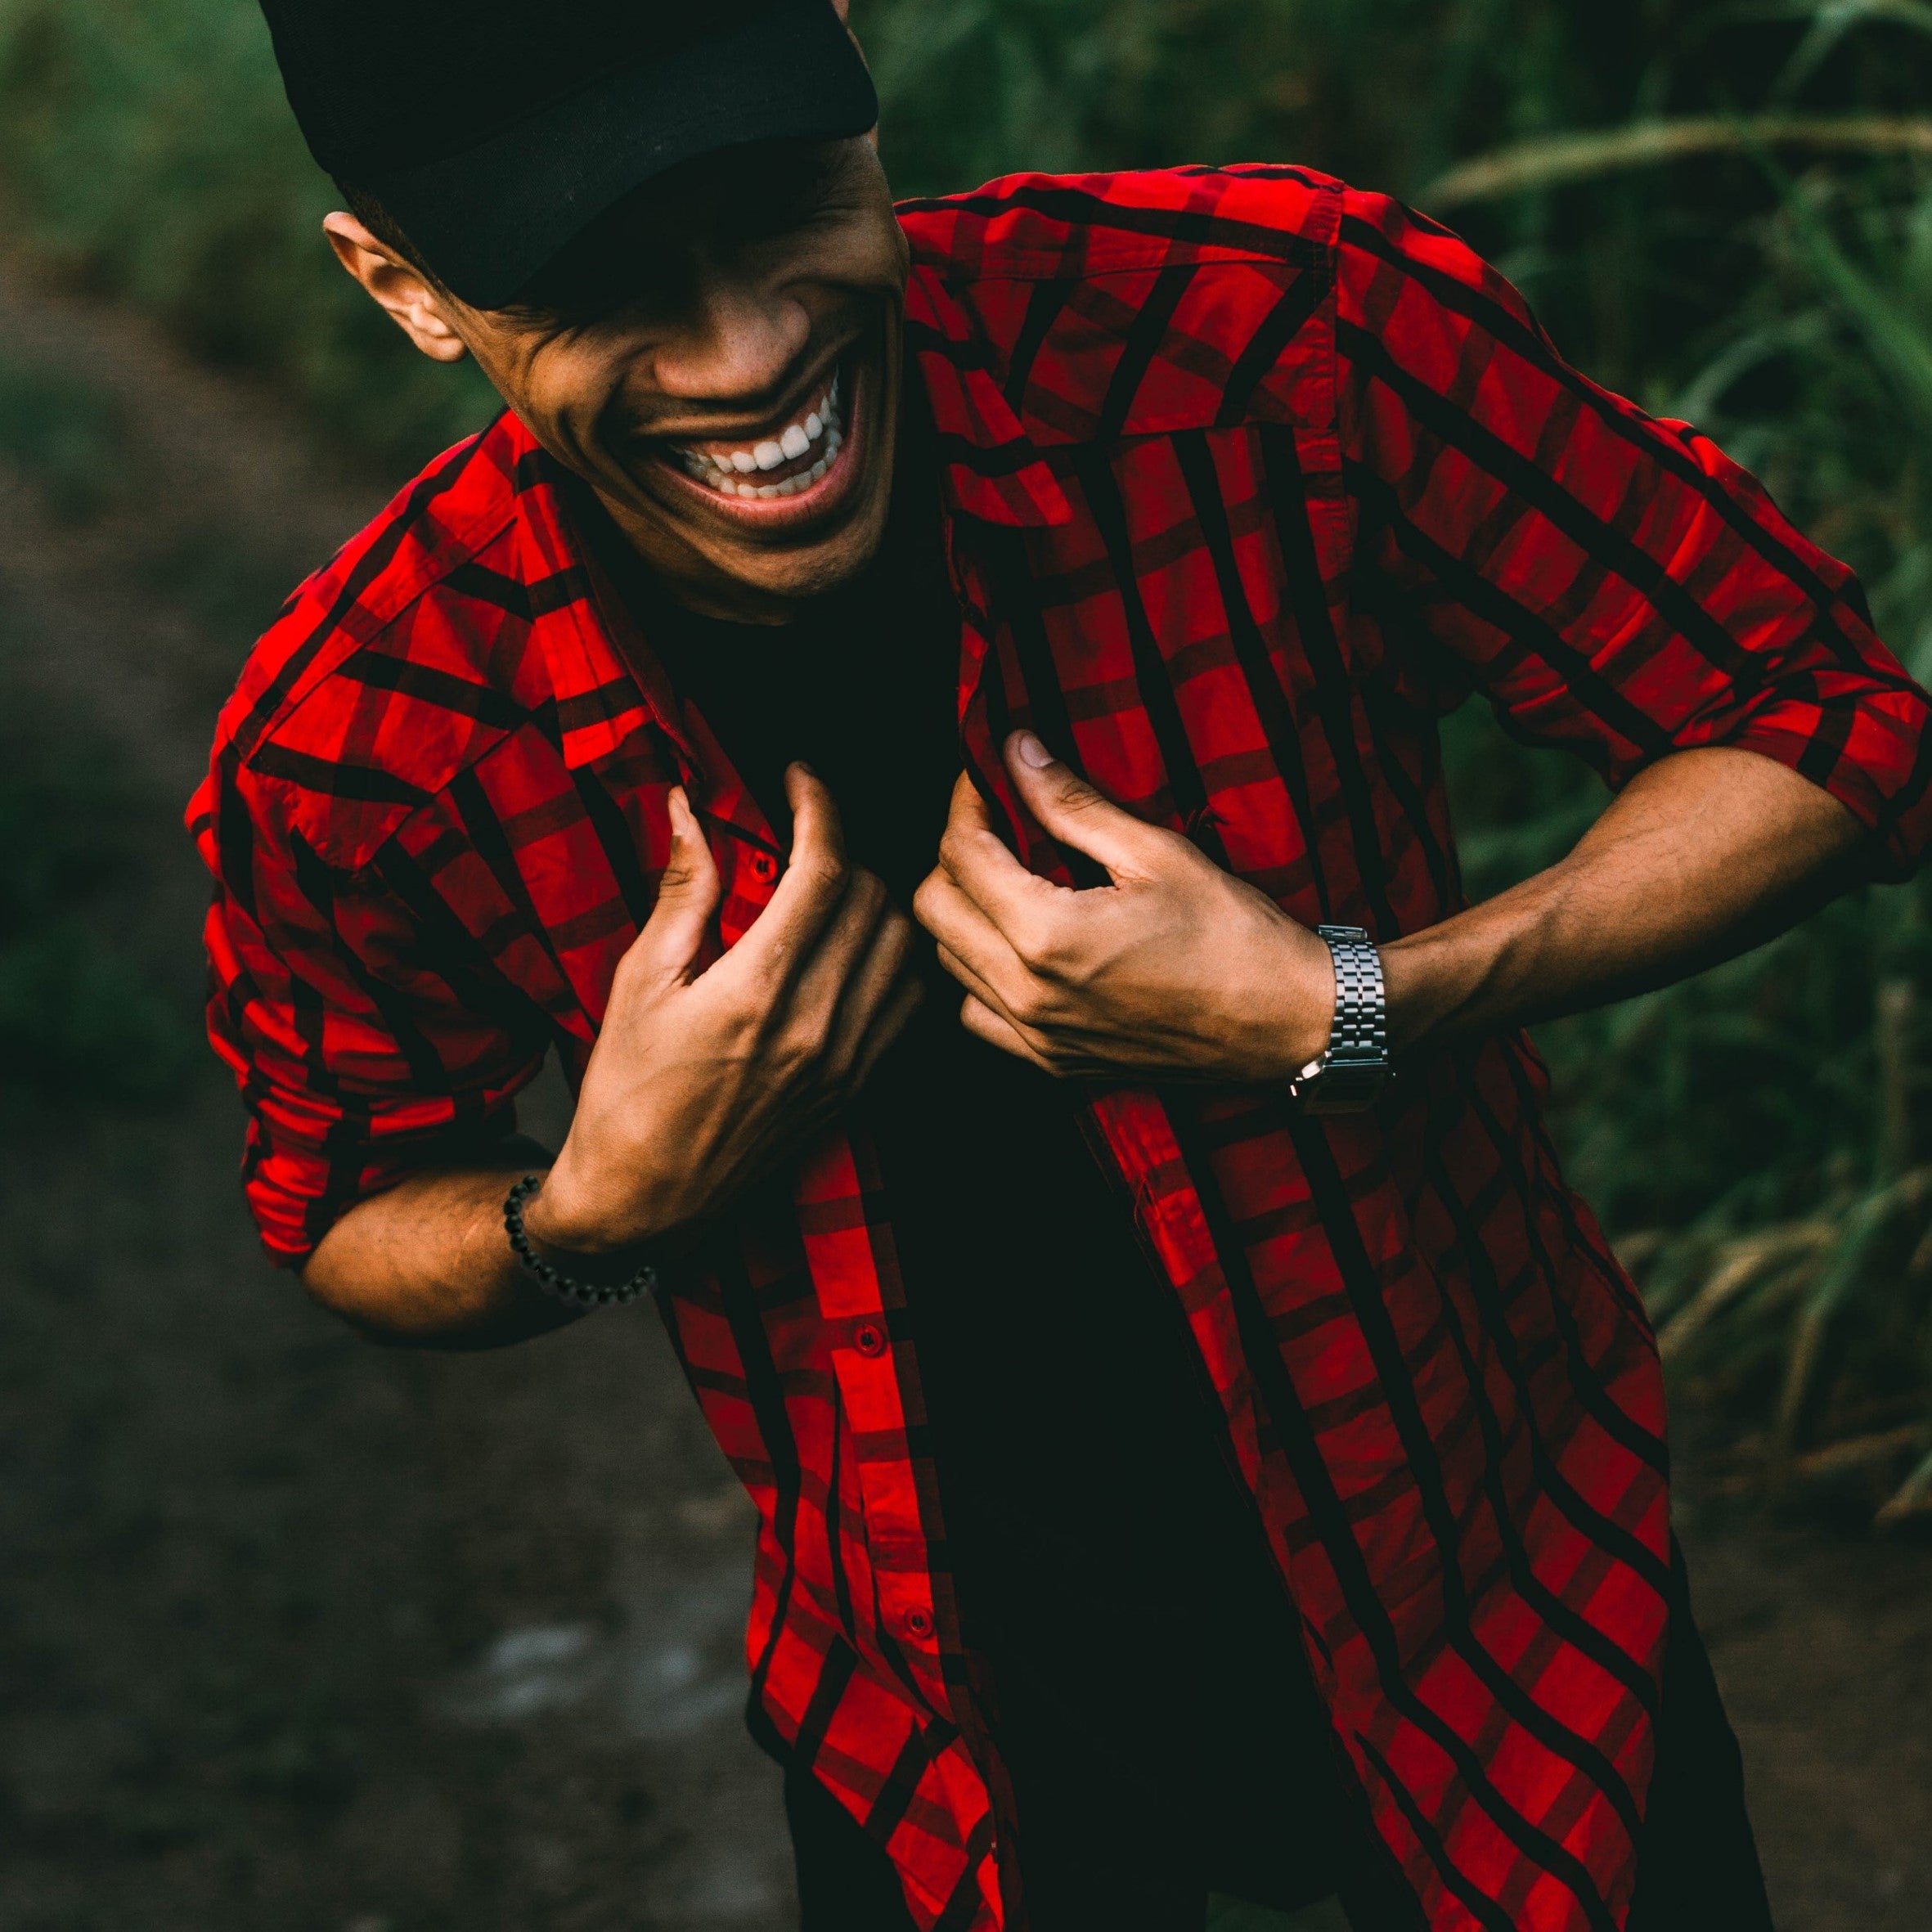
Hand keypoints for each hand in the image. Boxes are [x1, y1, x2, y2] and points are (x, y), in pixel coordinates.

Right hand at [530, 766, 922, 1252]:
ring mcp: (847, 1060)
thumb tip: (688, 808)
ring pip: (903, 945)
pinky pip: (909, 1002)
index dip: (820, 806)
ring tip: (833, 882)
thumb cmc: (627, 1093)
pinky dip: (897, 958)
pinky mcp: (859, 1086)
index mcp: (757, 990)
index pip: (824, 870)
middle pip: (873, 898)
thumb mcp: (639, 982)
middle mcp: (817, 1024)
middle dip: (845, 845)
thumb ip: (681, 892)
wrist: (646, 1200)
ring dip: (878, 897)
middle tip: (806, 829)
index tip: (800, 777)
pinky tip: (858, 944)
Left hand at [912, 732, 1335, 1081]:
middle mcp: (1028, 996)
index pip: (962, 855)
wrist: (1288, 1022)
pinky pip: (978, 1015)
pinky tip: (1022, 944)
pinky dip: (981, 974)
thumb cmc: (1236, 934)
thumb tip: (1015, 750)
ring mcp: (1037, 1039)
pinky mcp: (1053, 1064)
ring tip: (1010, 879)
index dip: (966, 802)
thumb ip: (1071, 803)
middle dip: (956, 854)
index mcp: (1049, 938)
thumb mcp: (1155, 853)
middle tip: (998, 823)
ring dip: (965, 913)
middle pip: (936, 909)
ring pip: (949, 963)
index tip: (988, 775)